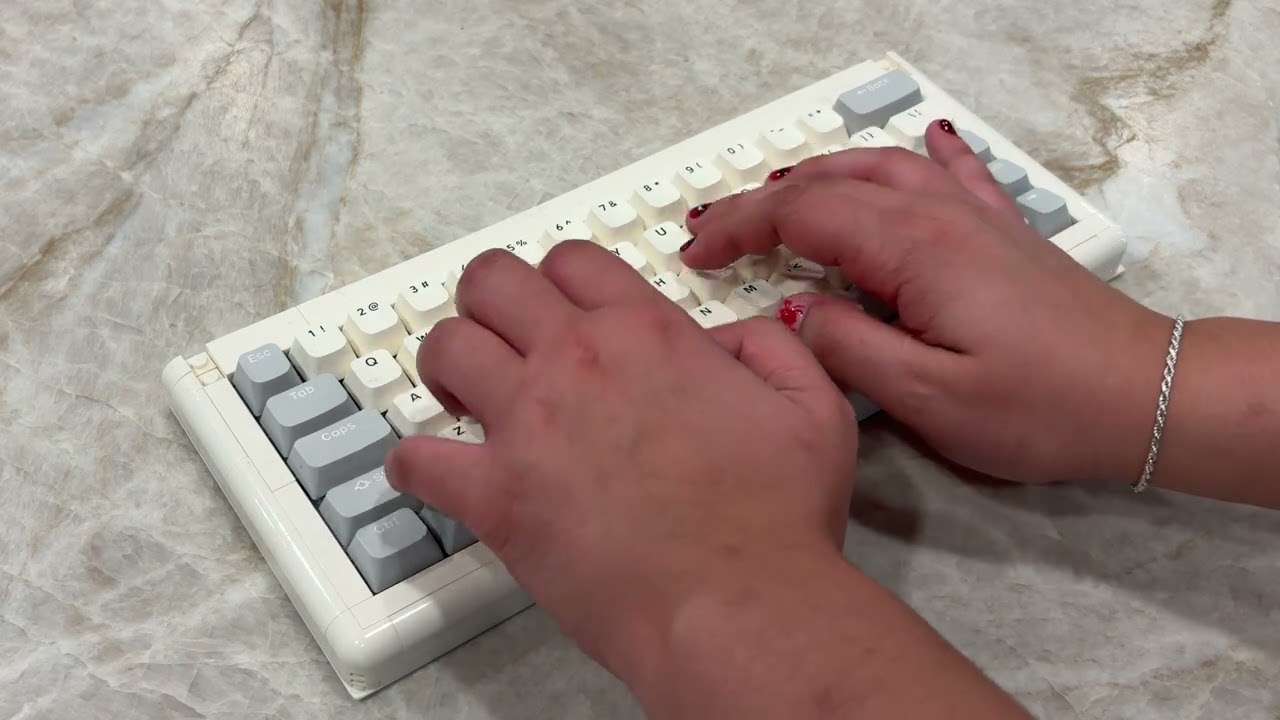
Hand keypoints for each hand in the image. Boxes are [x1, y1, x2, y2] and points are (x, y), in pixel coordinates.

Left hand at [384, 243, 860, 714]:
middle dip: (488, 298)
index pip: (573, 261)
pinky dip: (413, 461)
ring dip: (445, 363)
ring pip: (444, 349)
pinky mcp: (496, 496)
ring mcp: (528, 425)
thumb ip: (770, 346)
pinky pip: (417, 457)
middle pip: (491, 282)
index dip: (559, 276)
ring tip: (459, 390)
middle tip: (498, 330)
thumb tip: (727, 336)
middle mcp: (577, 362)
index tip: (558, 301)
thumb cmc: (775, 520)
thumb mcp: (812, 406)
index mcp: (647, 334)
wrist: (739, 604)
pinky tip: (431, 470)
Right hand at [682, 120, 1173, 485]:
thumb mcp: (927, 398)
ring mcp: (975, 216)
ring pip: (881, 166)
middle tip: (711, 230)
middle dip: (761, 200)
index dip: (740, 228)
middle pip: (831, 182)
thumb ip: (846, 348)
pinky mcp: (1002, 231)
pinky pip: (951, 171)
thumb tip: (790, 312)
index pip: (802, 213)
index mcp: (914, 248)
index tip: (697, 256)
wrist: (1141, 396)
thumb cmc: (1041, 407)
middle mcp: (941, 215)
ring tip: (776, 191)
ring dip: (820, 173)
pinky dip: (917, 155)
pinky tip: (920, 140)